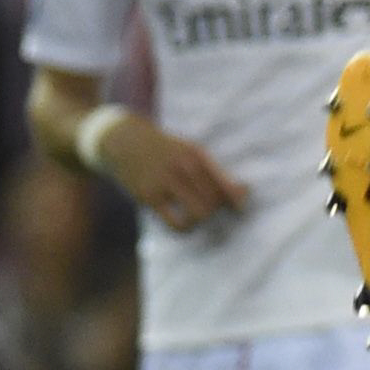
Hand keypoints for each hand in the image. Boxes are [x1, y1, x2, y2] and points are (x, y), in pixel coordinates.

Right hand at [101, 116, 248, 232]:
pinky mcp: (148, 196)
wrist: (124, 141)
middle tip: (210, 208)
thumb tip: (245, 192)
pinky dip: (185, 228)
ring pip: (200, 213)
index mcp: (197, 155)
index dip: (238, 200)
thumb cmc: (165, 151)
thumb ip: (215, 171)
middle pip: (215, 201)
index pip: (227, 184)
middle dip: (217, 209)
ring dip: (202, 219)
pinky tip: (184, 224)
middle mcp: (183, 167)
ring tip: (197, 216)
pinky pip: (175, 223)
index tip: (238, 208)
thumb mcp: (190, 151)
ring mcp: (165, 182)